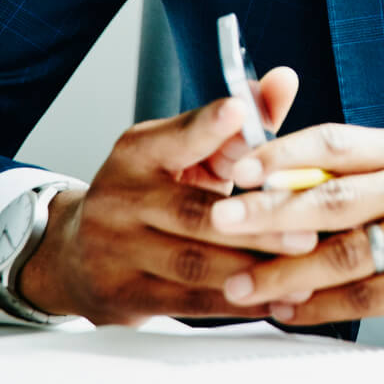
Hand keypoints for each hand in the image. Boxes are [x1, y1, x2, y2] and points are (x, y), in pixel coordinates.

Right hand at [18, 69, 308, 324]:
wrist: (77, 255)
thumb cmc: (153, 193)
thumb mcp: (187, 151)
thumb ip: (239, 123)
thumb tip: (284, 80)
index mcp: (138, 153)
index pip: (176, 137)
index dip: (208, 126)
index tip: (238, 113)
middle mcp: (121, 198)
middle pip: (193, 211)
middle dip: (255, 223)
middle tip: (306, 231)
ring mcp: (116, 250)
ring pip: (193, 262)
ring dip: (253, 268)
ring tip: (302, 267)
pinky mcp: (125, 295)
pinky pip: (188, 302)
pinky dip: (238, 303)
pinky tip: (278, 300)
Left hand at [209, 125, 383, 383]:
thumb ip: (359, 184)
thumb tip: (275, 184)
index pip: (336, 142)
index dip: (281, 152)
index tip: (235, 166)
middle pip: (332, 196)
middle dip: (268, 209)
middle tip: (221, 219)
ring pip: (342, 254)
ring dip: (283, 272)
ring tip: (240, 283)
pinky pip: (366, 296)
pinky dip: (320, 308)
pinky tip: (289, 312)